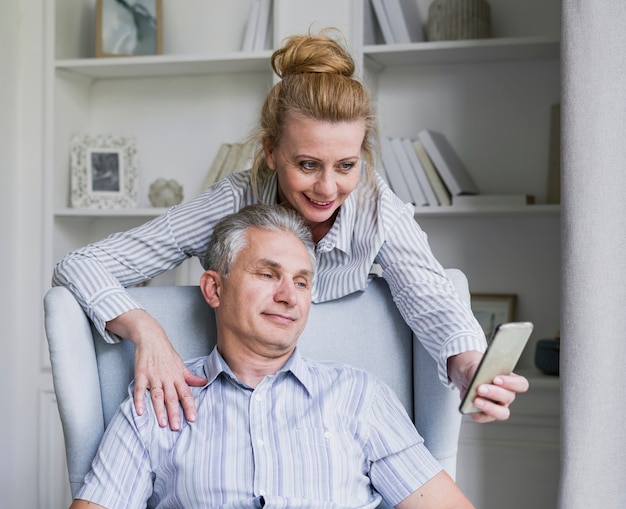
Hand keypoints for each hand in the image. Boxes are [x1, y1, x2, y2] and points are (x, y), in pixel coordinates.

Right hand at [106, 309, 206, 429]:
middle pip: (172, 397)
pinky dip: (139, 400)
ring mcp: (153, 377)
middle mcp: (167, 378)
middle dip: (175, 413)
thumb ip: (190, 376)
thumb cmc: (166, 353)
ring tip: (163, 423)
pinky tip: (139, 411)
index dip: (189, 406)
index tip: (193, 418)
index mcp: (177, 376)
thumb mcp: (180, 364)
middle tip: (177, 428)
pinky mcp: (141, 375)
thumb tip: (204, 382)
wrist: (151, 338)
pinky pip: (140, 390)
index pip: (186, 394)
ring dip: (160, 410)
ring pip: (157, 396)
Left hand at [447, 351, 529, 422]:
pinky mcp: (485, 415)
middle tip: (480, 388)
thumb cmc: (478, 370)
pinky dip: (475, 412)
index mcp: (511, 381)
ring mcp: (498, 408)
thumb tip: (478, 377)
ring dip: (489, 407)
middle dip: (494, 392)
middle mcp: (507, 396)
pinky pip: (482, 417)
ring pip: (501, 413)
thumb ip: (481, 370)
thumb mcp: (478, 366)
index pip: (521, 384)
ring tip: (476, 400)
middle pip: (508, 397)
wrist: (466, 376)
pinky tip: (469, 405)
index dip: (510, 383)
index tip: (496, 379)